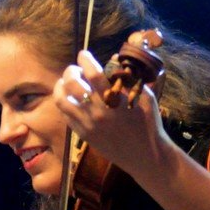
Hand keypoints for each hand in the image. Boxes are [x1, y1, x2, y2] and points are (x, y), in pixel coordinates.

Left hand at [54, 47, 172, 180]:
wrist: (144, 155)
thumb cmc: (148, 124)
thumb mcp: (145, 97)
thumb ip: (129, 79)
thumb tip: (114, 59)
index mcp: (114, 100)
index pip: (93, 74)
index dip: (85, 60)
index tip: (83, 54)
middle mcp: (97, 112)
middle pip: (72, 85)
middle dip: (70, 71)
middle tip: (75, 69)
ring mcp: (87, 125)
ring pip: (61, 101)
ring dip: (61, 87)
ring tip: (66, 82)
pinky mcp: (82, 135)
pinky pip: (65, 115)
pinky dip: (65, 103)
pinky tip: (70, 98)